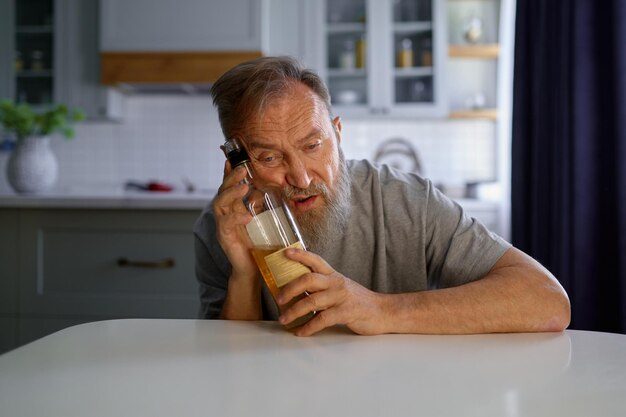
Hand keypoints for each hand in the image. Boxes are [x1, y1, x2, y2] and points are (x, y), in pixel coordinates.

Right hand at [212, 161, 255, 278]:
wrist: (252, 268)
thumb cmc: (257, 244)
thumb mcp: (261, 220)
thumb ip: (259, 206)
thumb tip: (266, 190)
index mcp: (233, 208)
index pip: (229, 187)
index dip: (228, 172)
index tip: (232, 158)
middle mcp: (225, 215)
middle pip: (222, 191)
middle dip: (231, 178)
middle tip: (243, 170)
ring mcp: (223, 226)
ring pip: (219, 204)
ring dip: (231, 194)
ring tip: (243, 188)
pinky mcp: (224, 238)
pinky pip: (226, 224)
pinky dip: (236, 218)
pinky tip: (247, 215)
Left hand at [277, 248, 386, 335]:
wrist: (382, 312)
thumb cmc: (357, 301)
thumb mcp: (340, 287)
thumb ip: (322, 287)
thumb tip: (296, 291)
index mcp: (333, 275)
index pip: (315, 260)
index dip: (300, 255)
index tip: (285, 253)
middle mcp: (336, 283)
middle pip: (308, 279)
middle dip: (290, 289)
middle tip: (278, 299)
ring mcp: (341, 297)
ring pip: (312, 301)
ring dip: (294, 311)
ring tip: (284, 319)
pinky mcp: (346, 312)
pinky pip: (322, 320)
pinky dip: (308, 327)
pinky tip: (301, 331)